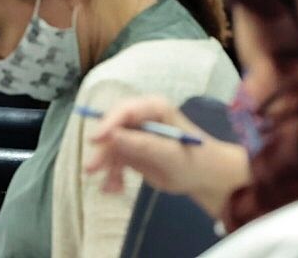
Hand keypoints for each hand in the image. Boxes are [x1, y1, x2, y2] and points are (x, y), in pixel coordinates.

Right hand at [83, 95, 247, 218]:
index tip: (95, 141)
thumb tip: (112, 136)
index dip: (108, 124)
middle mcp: (141, 117)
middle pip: (113, 128)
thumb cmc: (196, 161)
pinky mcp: (131, 149)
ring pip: (110, 147)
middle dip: (103, 150)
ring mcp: (135, 133)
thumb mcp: (171, 155)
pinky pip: (114, 160)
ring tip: (111, 189)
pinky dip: (113, 174)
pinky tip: (116, 188)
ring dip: (108, 167)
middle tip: (92, 169)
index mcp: (154, 108)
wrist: (205, 178)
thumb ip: (142, 144)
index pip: (125, 111)